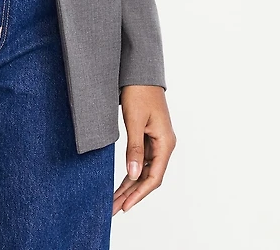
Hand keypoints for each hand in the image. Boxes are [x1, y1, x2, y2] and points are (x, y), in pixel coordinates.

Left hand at [113, 85, 175, 214]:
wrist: (140, 71)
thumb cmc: (139, 91)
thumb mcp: (134, 121)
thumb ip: (134, 149)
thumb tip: (133, 175)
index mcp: (165, 142)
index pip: (154, 177)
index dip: (139, 194)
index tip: (125, 206)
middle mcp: (163, 144)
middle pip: (149, 177)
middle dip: (132, 194)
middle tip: (114, 208)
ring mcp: (156, 140)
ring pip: (144, 170)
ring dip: (130, 185)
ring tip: (114, 200)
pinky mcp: (148, 135)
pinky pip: (140, 159)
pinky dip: (131, 171)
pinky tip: (122, 182)